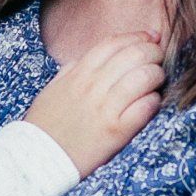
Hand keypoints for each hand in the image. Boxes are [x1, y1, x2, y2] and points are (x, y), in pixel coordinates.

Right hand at [25, 32, 164, 175]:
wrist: (38, 159)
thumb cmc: (46, 124)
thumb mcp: (54, 88)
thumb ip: (72, 68)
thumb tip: (92, 57)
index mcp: (78, 73)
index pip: (114, 43)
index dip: (137, 36)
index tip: (151, 37)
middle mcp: (93, 86)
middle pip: (134, 55)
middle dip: (153, 52)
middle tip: (158, 59)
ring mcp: (105, 108)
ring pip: (144, 77)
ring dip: (157, 75)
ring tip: (157, 82)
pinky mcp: (116, 131)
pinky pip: (146, 107)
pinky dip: (154, 101)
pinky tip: (151, 103)